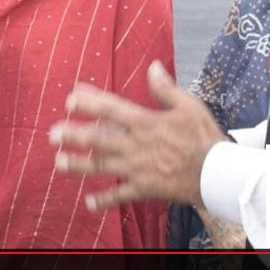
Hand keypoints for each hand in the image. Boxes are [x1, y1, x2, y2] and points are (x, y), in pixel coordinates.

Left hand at [49, 61, 226, 211]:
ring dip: (78, 165)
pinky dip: (104, 200)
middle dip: (73, 135)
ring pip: (101, 166)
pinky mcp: (144, 189)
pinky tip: (88, 202)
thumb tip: (153, 66)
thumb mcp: (189, 106)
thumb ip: (166, 89)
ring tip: (58, 162)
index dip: (89, 103)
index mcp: (145, 123)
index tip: (70, 99)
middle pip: (98, 138)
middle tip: (52, 134)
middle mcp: (135, 145)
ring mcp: (137, 169)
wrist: (217, 174)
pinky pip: (119, 196)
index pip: (111, 109)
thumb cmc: (205, 137)